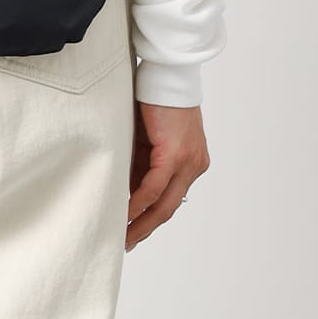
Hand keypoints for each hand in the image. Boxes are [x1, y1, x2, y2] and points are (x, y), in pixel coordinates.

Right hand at [126, 100, 209, 250]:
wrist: (167, 75)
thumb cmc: (155, 100)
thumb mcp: (149, 139)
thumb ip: (143, 164)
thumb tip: (129, 189)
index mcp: (192, 162)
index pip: (170, 198)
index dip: (151, 217)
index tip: (133, 230)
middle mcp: (195, 165)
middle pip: (169, 208)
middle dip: (146, 228)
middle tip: (126, 243)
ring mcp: (188, 162)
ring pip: (163, 203)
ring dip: (140, 221)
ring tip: (122, 234)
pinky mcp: (174, 155)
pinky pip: (153, 188)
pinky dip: (138, 202)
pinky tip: (124, 213)